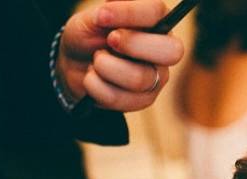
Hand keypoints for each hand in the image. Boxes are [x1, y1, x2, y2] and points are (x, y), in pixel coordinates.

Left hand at [58, 0, 184, 111]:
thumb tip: (109, 10)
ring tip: (95, 61)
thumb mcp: (90, 19)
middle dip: (132, 45)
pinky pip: (121, 98)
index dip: (130, 13)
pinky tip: (93, 78)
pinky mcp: (143, 100)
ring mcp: (157, 78)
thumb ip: (104, 13)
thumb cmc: (89, 37)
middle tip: (109, 41)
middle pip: (171, 52)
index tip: (102, 16)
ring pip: (139, 79)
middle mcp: (163, 50)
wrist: (75, 66)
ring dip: (105, 67)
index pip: (157, 12)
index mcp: (156, 21)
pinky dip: (96, 87)